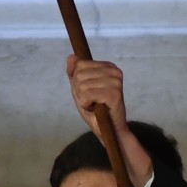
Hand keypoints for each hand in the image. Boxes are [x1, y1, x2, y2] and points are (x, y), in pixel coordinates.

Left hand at [66, 57, 152, 184]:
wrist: (109, 130)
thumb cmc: (96, 110)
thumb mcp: (81, 89)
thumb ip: (75, 72)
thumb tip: (71, 56)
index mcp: (109, 66)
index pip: (80, 65)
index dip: (78, 82)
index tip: (89, 93)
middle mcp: (114, 71)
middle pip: (80, 75)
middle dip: (80, 92)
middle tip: (92, 102)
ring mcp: (116, 82)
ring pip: (82, 85)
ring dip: (83, 100)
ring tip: (95, 105)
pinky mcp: (114, 94)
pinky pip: (87, 95)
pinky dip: (86, 105)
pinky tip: (96, 109)